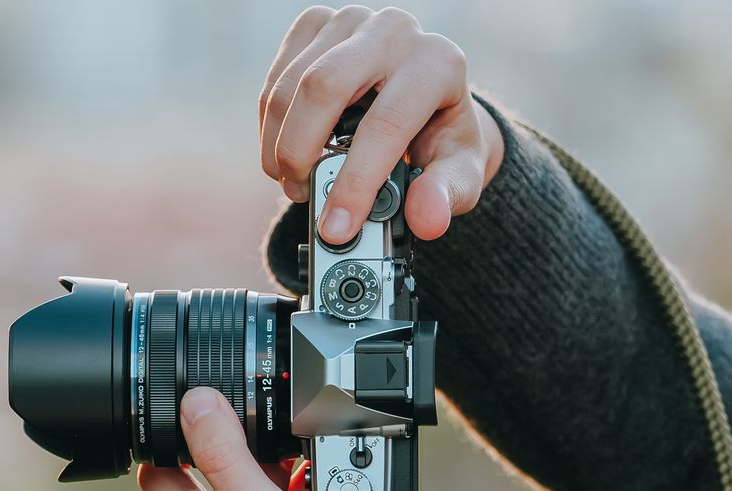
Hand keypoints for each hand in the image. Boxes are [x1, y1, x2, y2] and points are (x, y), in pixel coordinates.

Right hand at [259, 5, 503, 243]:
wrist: (427, 101)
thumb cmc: (440, 139)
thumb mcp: (459, 174)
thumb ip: (446, 196)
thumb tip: (427, 219)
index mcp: (437, 64)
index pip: (386, 123)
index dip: (355, 182)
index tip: (335, 227)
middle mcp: (394, 31)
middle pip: (324, 86)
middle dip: (300, 152)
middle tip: (300, 195)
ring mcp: (351, 21)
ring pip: (291, 84)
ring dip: (279, 145)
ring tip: (293, 182)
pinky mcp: (316, 25)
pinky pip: (276, 77)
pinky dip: (271, 127)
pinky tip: (285, 151)